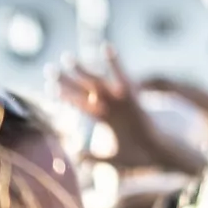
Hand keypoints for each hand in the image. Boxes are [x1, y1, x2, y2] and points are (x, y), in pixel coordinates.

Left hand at [57, 48, 206, 175]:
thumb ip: (93, 157)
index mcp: (105, 118)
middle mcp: (110, 106)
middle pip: (85, 89)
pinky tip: (106, 48)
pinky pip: (123, 77)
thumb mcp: (111, 159)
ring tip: (66, 58)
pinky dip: (115, 63)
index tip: (48, 87)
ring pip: (97, 82)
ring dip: (82, 71)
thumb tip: (75, 156)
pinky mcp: (132, 99)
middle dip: (67, 80)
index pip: (81, 104)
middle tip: (49, 69)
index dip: (65, 96)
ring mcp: (120, 101)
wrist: (159, 155)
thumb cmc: (139, 157)